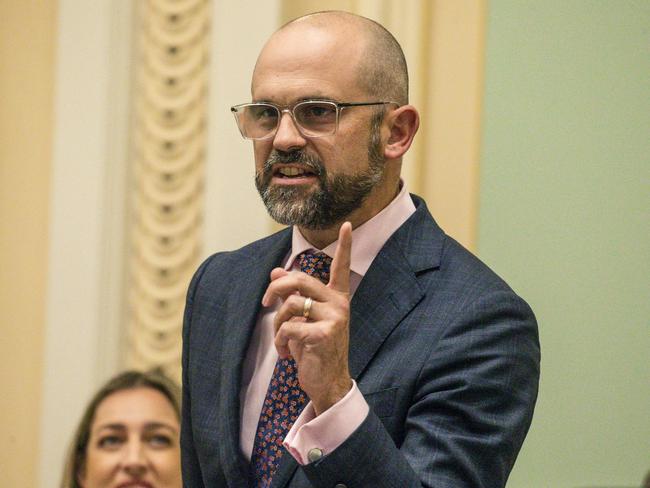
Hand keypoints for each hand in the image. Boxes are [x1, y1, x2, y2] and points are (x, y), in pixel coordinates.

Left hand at [261, 222, 352, 414]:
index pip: (340, 267)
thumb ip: (291, 296)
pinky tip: (286, 354)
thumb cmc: (314, 350)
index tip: (346, 224)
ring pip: (290, 304)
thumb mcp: (302, 320)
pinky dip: (280, 341)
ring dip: (276, 324)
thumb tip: (274, 273)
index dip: (344, 246)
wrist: (327, 383)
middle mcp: (339, 304)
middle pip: (299, 279)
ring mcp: (335, 318)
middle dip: (275, 289)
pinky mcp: (325, 334)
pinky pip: (289, 327)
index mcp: (337, 298)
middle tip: (265, 302)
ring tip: (281, 340)